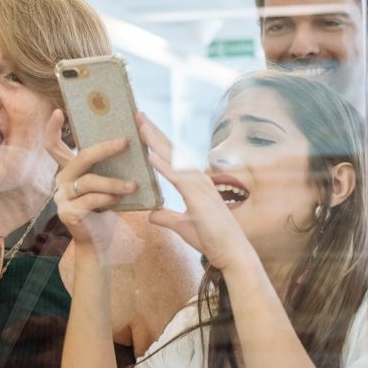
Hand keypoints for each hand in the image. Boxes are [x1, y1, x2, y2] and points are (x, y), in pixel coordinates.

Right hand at [45, 110, 131, 252]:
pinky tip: (121, 198)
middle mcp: (61, 180)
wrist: (98, 242)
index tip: (58, 111)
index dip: (52, 128)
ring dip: (114, 182)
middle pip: (80, 157)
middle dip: (104, 148)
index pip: (53, 146)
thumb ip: (109, 166)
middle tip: (125, 142)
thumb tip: (130, 140)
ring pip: (89, 181)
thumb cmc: (105, 209)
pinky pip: (91, 200)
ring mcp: (62, 197)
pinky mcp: (68, 212)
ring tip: (133, 185)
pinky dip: (108, 197)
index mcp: (69, 170)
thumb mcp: (106, 183)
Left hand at [136, 113, 251, 270]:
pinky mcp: (199, 199)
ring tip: (141, 125)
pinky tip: (150, 155)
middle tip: (137, 114)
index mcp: (193, 183)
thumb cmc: (211, 239)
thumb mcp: (181, 226)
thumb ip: (166, 217)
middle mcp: (197, 179)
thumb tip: (151, 214)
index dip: (156, 141)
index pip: (172, 157)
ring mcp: (200, 187)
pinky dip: (164, 166)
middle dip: (154, 132)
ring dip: (156, 142)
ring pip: (174, 159)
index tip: (142, 126)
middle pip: (172, 150)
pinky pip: (178, 179)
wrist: (231, 254)